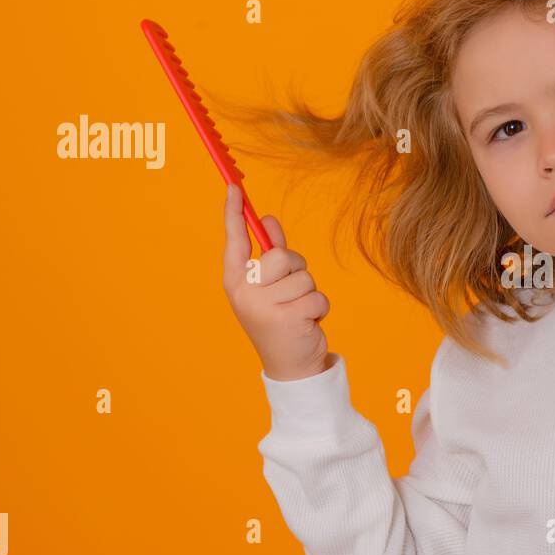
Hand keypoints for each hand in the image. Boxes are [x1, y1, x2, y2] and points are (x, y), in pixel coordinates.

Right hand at [221, 183, 331, 380]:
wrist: (290, 366)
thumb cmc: (281, 319)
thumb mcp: (272, 287)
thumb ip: (270, 254)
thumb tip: (267, 219)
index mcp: (236, 281)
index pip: (234, 241)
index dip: (233, 214)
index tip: (235, 188)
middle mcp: (243, 292)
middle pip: (282, 256)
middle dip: (297, 271)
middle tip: (293, 293)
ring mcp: (262, 306)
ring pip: (304, 278)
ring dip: (310, 293)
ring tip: (299, 312)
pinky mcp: (286, 318)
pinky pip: (317, 296)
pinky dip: (320, 309)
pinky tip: (307, 323)